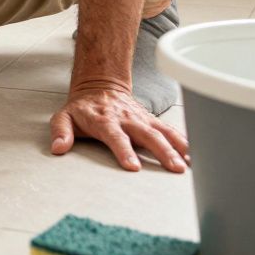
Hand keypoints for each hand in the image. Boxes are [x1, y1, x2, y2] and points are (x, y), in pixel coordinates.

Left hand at [49, 82, 190, 172]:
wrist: (99, 86)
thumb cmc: (81, 108)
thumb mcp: (63, 116)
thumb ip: (60, 132)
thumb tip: (58, 148)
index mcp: (104, 120)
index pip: (115, 137)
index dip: (124, 151)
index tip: (132, 167)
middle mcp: (127, 119)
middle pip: (147, 135)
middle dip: (162, 152)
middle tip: (175, 168)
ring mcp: (142, 119)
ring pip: (163, 132)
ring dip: (178, 148)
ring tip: (191, 165)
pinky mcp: (152, 120)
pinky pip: (170, 130)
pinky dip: (184, 141)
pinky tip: (196, 156)